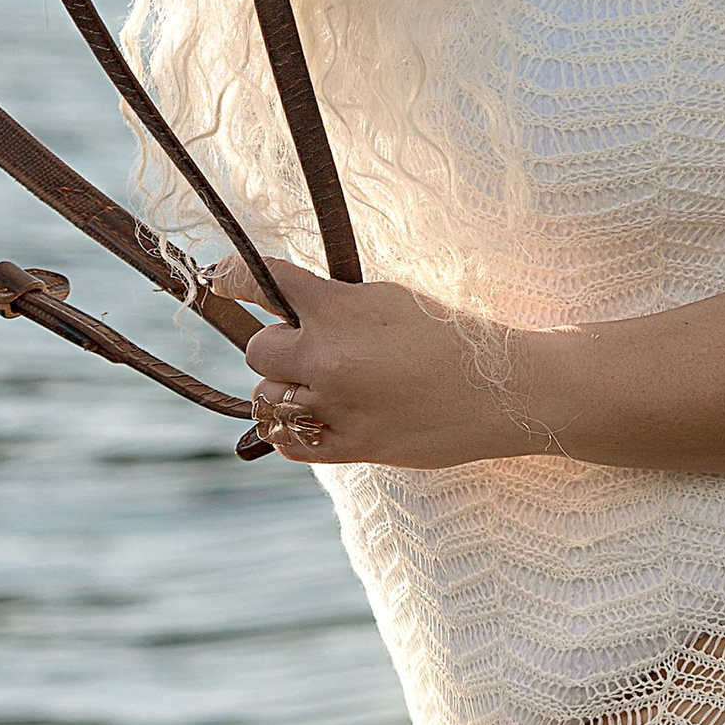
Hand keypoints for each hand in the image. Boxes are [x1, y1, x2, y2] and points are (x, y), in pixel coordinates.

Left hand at [217, 257, 542, 468]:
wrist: (505, 390)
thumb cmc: (453, 336)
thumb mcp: (390, 299)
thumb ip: (338, 302)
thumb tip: (292, 305)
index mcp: (341, 310)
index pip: (265, 281)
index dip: (233, 276)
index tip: (218, 278)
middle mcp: (331, 359)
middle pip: (257, 349)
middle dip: (275, 344)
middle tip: (305, 345)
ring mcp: (339, 408)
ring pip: (269, 397)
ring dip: (285, 388)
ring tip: (319, 384)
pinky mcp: (354, 447)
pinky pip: (290, 444)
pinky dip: (291, 430)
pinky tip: (309, 418)